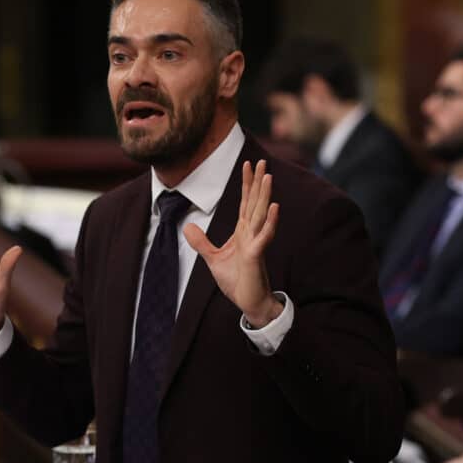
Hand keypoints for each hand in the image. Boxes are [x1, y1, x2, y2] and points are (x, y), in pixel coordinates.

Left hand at [184, 160, 280, 326]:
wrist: (248, 302)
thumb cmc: (236, 281)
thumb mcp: (213, 259)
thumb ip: (201, 242)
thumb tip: (187, 226)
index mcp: (242, 232)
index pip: (244, 203)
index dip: (246, 184)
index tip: (248, 164)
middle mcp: (251, 233)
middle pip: (254, 202)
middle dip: (258, 182)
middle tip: (262, 161)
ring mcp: (255, 243)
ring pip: (260, 214)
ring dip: (265, 195)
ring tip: (269, 176)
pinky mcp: (256, 255)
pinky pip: (264, 236)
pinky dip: (270, 222)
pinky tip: (274, 207)